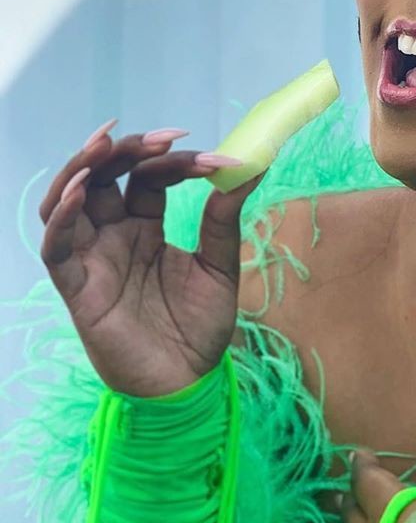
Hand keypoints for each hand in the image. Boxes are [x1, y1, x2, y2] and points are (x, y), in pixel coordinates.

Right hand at [38, 119, 266, 396]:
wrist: (188, 384)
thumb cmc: (199, 329)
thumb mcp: (219, 266)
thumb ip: (224, 218)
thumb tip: (252, 165)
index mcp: (144, 228)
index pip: (149, 178)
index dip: (175, 162)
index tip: (216, 158)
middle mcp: (113, 237)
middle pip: (104, 178)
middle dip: (127, 150)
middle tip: (162, 138)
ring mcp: (93, 260)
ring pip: (68, 201)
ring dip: (81, 168)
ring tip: (105, 143)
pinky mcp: (78, 288)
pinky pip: (56, 248)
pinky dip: (60, 217)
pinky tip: (78, 191)